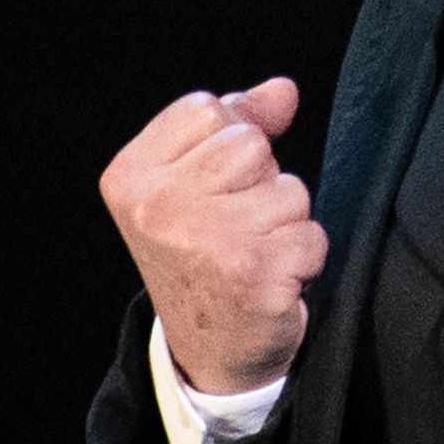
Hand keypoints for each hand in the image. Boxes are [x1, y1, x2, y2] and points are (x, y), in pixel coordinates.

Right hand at [97, 77, 327, 396]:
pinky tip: (272, 279)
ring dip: (286, 221)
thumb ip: (235, 125)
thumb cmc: (204, 255)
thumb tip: (283, 91)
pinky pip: (312, 233)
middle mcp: (158, 206)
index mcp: (131, 177)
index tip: (213, 188)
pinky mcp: (253, 272)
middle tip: (235, 226)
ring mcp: (204, 240)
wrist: (208, 352)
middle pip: (250, 144)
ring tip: (254, 252)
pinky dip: (304, 257)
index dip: (227, 140)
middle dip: (259, 181)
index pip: (207, 107)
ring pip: (289, 189)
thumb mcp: (194, 184)